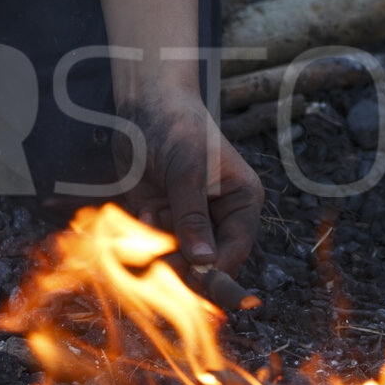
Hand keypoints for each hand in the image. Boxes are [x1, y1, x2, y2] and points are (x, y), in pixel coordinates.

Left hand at [120, 83, 262, 275]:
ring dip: (158, 248)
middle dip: (181, 262)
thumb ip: (193, 217)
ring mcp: (188, 217)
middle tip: (158, 261)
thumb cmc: (178, 128)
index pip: (234, 249)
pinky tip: (143, 211)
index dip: (215, 269)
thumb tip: (203, 260)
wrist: (145, 106)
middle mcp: (219, 215)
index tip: (190, 278)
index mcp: (241, 202)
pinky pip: (153, 242)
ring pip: (177, 255)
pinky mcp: (161, 216)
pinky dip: (144, 235)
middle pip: (205, 259)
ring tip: (149, 220)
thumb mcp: (188, 171)